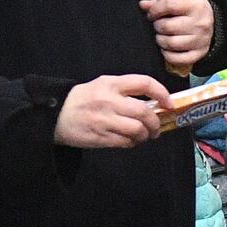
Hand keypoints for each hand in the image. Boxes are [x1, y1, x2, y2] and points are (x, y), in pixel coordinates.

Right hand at [53, 74, 171, 147]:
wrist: (57, 114)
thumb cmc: (83, 99)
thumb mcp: (103, 85)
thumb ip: (125, 90)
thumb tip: (154, 104)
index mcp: (111, 84)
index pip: (144, 83)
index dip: (162, 93)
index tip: (169, 103)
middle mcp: (109, 100)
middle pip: (144, 112)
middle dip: (155, 122)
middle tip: (156, 127)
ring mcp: (104, 120)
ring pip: (137, 130)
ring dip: (145, 135)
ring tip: (144, 136)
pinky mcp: (100, 137)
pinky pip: (125, 142)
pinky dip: (133, 143)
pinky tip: (130, 141)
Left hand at [139, 0, 213, 71]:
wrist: (212, 22)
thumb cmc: (191, 9)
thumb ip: (160, 2)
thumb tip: (142, 5)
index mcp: (195, 5)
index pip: (170, 5)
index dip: (155, 10)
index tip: (151, 14)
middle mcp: (200, 23)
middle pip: (168, 26)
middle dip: (157, 26)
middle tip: (158, 25)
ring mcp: (201, 40)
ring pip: (171, 43)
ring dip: (160, 40)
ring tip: (161, 35)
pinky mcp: (199, 53)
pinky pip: (177, 59)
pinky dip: (167, 55)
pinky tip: (166, 48)